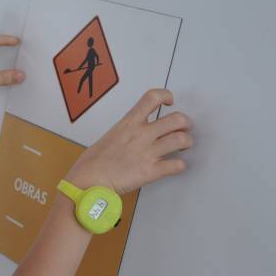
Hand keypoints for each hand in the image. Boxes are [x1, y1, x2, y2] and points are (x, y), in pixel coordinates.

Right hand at [67, 89, 192, 193]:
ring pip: (182, 140)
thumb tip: (135, 134)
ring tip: (183, 145)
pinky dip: (180, 165)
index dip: (166, 95)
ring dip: (187, 142)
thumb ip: (127, 131)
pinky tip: (175, 165)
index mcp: (129, 122)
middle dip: (185, 123)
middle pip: (177, 119)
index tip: (169, 102)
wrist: (88, 180)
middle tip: (183, 128)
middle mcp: (141, 134)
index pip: (152, 97)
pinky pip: (177, 165)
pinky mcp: (151, 172)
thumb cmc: (93, 161)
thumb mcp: (110, 135)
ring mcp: (148, 152)